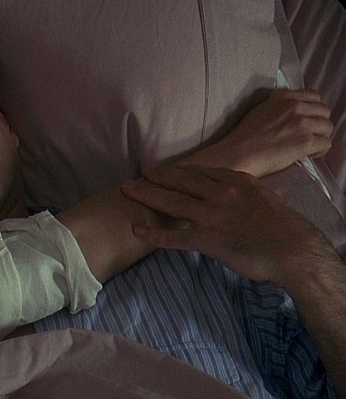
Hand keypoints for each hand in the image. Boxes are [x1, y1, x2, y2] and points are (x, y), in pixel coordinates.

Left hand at [121, 165, 334, 288]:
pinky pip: (175, 237)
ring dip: (146, 196)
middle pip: (179, 182)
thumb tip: (230, 189)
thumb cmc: (286, 228)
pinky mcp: (209, 240)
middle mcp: (221, 193)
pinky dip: (154, 234)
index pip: (197, 172)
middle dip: (154, 178)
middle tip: (134, 176)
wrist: (296, 252)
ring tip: (127, 192)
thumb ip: (243, 191)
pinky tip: (137, 231)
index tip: (160, 170)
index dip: (175, 171)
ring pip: (171, 203)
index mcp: (235, 181)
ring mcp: (213, 216)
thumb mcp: (264, 197)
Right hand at [181, 89, 332, 177]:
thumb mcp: (261, 110)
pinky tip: (308, 154)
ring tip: (308, 146)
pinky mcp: (305, 141)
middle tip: (308, 135)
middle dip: (319, 124)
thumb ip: (280, 105)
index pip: (314, 96)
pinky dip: (320, 150)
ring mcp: (301, 123)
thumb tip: (295, 111)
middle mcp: (294, 106)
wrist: (237, 154)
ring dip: (320, 137)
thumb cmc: (245, 137)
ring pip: (328, 127)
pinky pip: (326, 143)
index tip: (308, 119)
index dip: (313, 110)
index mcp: (283, 97)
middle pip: (324, 112)